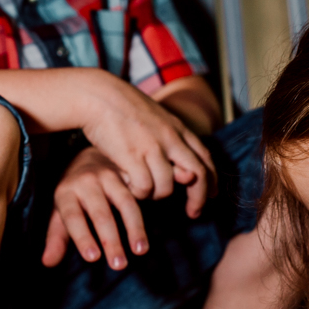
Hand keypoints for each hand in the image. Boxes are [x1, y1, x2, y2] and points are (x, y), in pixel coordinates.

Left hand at [43, 147, 146, 269]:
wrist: (90, 157)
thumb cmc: (74, 192)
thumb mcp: (60, 211)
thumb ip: (56, 237)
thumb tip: (47, 262)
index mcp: (66, 192)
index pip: (74, 217)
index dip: (83, 237)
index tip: (93, 257)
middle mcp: (87, 182)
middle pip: (101, 213)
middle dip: (110, 240)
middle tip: (118, 265)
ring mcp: (109, 176)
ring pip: (124, 203)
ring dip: (134, 229)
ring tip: (140, 251)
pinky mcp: (127, 175)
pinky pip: (139, 195)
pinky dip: (143, 215)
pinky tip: (147, 235)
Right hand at [79, 70, 215, 216]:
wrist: (97, 95)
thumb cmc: (120, 107)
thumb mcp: (154, 118)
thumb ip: (170, 138)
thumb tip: (183, 169)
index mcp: (177, 127)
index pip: (204, 157)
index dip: (211, 179)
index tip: (211, 195)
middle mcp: (170, 138)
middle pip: (197, 175)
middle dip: (198, 198)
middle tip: (193, 213)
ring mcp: (152, 147)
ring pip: (167, 187)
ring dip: (156, 195)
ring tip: (143, 190)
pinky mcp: (132, 157)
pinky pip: (144, 188)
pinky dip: (138, 193)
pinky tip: (129, 186)